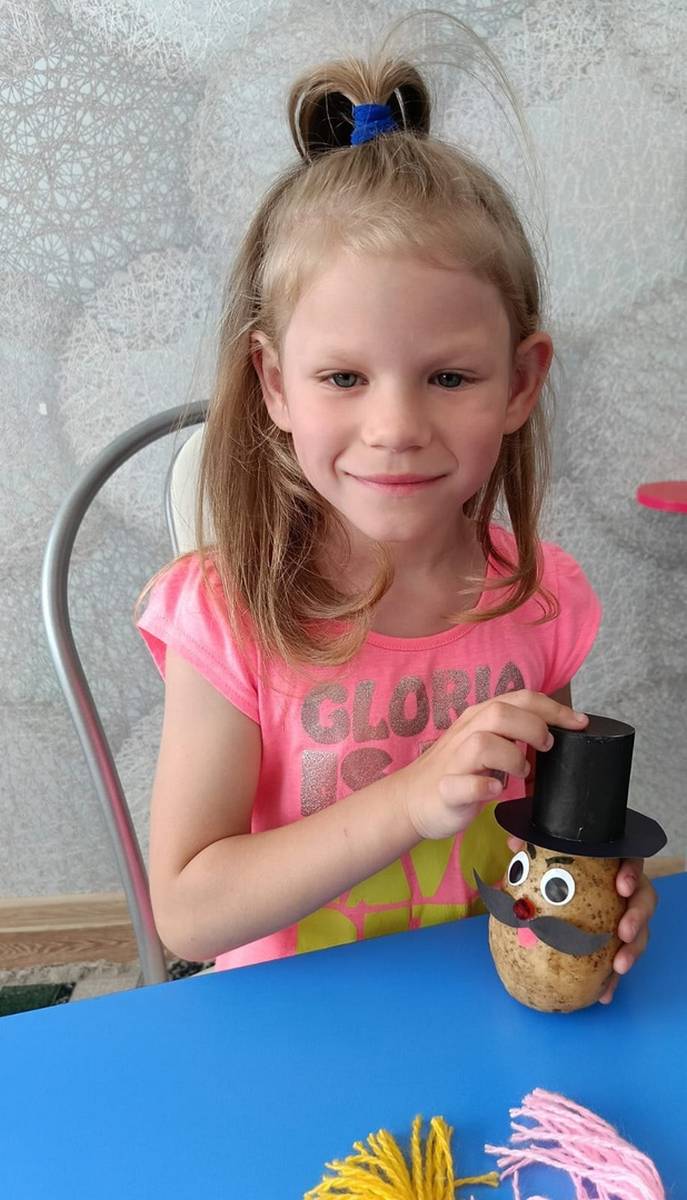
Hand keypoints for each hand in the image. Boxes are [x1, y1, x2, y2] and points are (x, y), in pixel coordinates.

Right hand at [399, 690, 588, 840]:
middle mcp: (467, 733)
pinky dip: (483, 785)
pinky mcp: (446, 790)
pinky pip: (463, 784)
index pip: (520, 699)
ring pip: (483, 743)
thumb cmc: (458, 772)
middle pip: (501, 712)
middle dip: (533, 727)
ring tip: (521, 773)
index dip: (554, 708)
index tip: (580, 723)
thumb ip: (517, 737)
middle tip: (547, 747)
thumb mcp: (489, 746)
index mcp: (480, 718)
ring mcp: (454, 761)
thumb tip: (558, 738)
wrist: (412, 799)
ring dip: (511, 756)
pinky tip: (495, 791)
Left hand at [506, 836, 657, 1002]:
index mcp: (613, 864)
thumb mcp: (545, 853)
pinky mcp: (617, 943)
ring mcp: (624, 917)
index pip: (630, 861)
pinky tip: (604, 994)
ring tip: (619, 967)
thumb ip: (533, 845)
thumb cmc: (557, 867)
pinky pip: (620, 959)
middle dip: (637, 917)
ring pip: (639, 933)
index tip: (622, 885)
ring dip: (632, 951)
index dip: (631, 873)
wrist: (555, 889)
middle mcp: (625, 891)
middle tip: (623, 932)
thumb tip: (514, 842)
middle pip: (643, 900)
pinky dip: (613, 978)